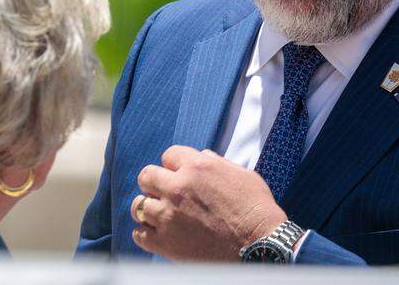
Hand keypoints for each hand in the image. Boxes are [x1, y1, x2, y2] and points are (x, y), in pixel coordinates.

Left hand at [130, 145, 287, 260]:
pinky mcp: (165, 243)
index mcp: (198, 166)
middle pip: (147, 176)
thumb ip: (217, 163)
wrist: (259, 245)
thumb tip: (202, 157)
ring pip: (138, 205)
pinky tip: (157, 234)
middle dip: (155, 182)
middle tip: (164, 192)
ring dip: (149, 208)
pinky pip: (139, 235)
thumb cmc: (256, 209)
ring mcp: (168, 216)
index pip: (168, 155)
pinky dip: (146, 234)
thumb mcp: (242, 175)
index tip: (179, 174)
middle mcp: (178, 187)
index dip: (174, 165)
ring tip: (159, 214)